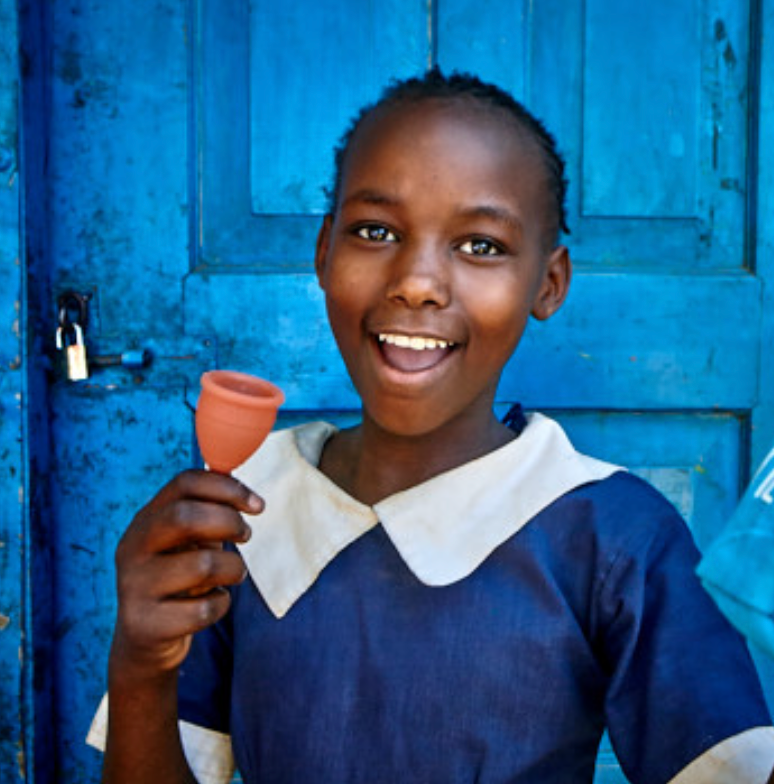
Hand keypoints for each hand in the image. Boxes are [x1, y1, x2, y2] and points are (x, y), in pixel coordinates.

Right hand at [109, 470, 260, 678]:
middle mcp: (132, 548)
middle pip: (185, 516)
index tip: (257, 505)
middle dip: (228, 522)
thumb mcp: (186, 541)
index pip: (184, 483)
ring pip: (202, 565)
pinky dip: (221, 604)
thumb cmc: (177, 578)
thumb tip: (242, 489)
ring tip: (234, 574)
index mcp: (144, 520)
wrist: (144, 640)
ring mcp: (134, 586)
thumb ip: (207, 513)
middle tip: (246, 535)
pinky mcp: (145, 624)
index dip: (227, 487)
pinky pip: (203, 608)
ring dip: (233, 568)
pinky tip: (213, 604)